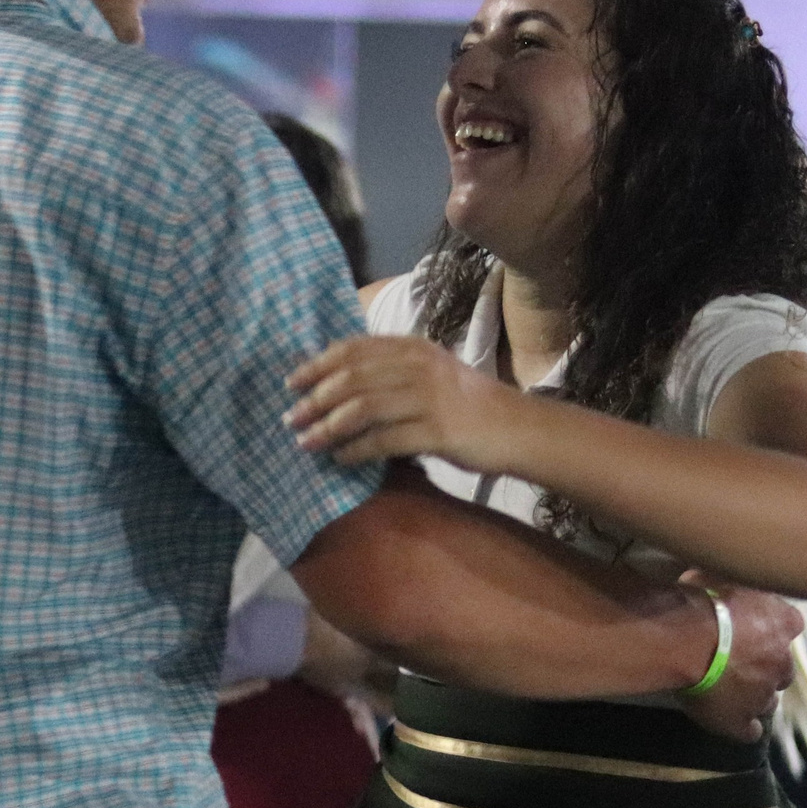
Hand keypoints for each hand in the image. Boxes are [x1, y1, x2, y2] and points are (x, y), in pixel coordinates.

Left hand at [285, 335, 516, 469]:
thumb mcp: (429, 373)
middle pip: (352, 379)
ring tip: (306, 442)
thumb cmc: (466, 404)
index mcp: (414, 348)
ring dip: (328, 427)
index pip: (354, 349)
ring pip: (363, 409)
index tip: (291, 382)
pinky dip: (356, 450)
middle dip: (315, 399)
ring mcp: (430, 397)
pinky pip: (384, 440)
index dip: (318, 365)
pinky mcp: (438, 431)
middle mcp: (420, 367)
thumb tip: (334, 382)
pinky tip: (340, 459)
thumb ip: (390, 371)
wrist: (517, 428)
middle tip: (290, 418)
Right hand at [677, 579, 799, 742]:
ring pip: (767, 700)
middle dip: (767, 667)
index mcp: (783, 622)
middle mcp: (782, 660)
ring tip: (732, 692)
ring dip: (755, 695)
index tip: (755, 626)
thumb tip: (731, 568)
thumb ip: (738, 583)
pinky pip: (749, 730)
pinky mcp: (741, 720)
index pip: (790, 624)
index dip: (773, 628)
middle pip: (783, 668)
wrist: (680, 637)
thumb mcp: (724, 574)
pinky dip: (744, 727)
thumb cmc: (701, 599)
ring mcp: (763, 694)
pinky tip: (736, 724)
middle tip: (740, 662)